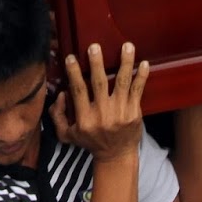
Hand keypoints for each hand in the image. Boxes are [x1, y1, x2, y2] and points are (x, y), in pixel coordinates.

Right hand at [49, 42, 148, 161]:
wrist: (116, 155)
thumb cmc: (90, 142)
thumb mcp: (67, 135)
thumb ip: (57, 116)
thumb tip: (60, 94)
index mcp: (85, 119)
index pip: (78, 91)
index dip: (74, 73)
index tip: (72, 57)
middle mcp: (103, 114)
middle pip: (99, 83)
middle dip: (97, 64)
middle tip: (94, 46)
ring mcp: (120, 112)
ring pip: (122, 82)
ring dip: (125, 63)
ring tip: (127, 46)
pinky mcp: (134, 112)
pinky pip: (138, 91)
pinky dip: (141, 76)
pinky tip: (144, 63)